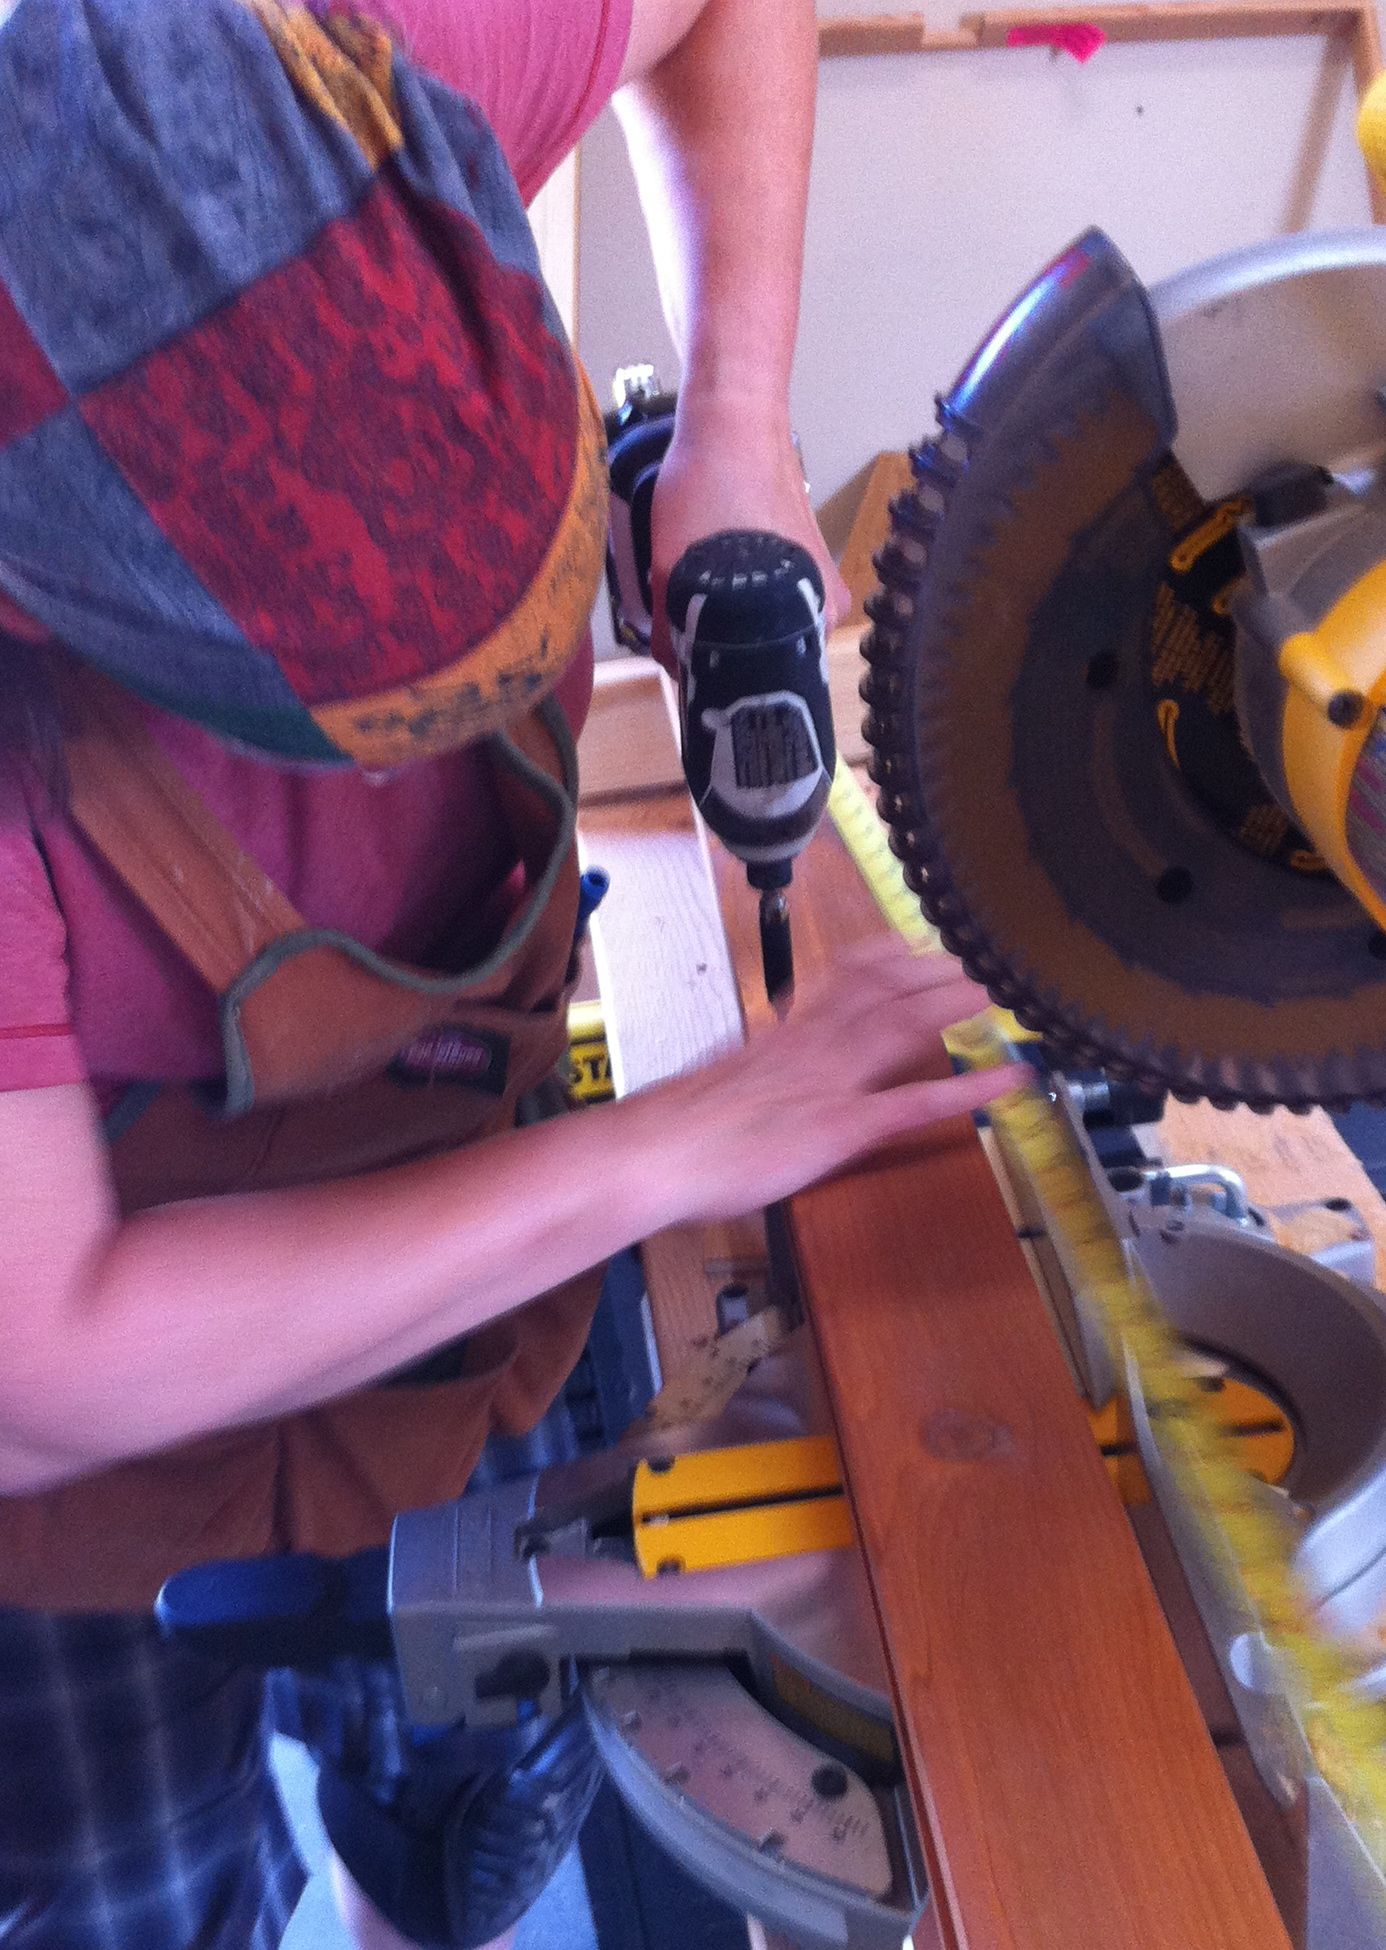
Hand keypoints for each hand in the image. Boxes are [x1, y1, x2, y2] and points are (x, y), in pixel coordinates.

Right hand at [626, 938, 1030, 1224]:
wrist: (654, 1151)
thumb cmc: (674, 1132)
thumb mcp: (718, 1091)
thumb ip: (750, 1080)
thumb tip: (751, 1085)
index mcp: (783, 1036)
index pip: (842, 978)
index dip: (885, 956)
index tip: (912, 940)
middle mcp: (813, 1045)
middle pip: (885, 991)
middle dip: (935, 970)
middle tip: (981, 955)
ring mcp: (831, 1081)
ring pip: (906, 1026)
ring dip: (958, 1004)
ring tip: (1004, 990)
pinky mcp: (841, 1124)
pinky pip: (916, 1102)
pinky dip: (969, 1090)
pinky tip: (1009, 1081)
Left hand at [648, 393, 850, 670]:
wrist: (734, 420)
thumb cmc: (708, 491)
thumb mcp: (672, 570)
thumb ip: (672, 632)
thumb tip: (676, 671)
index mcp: (813, 618)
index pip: (773, 682)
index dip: (735, 690)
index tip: (702, 693)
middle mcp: (828, 605)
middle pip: (774, 656)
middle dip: (733, 658)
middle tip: (692, 653)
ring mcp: (821, 579)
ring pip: (773, 626)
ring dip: (739, 626)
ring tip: (700, 614)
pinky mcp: (808, 555)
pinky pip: (776, 596)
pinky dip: (748, 598)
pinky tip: (719, 583)